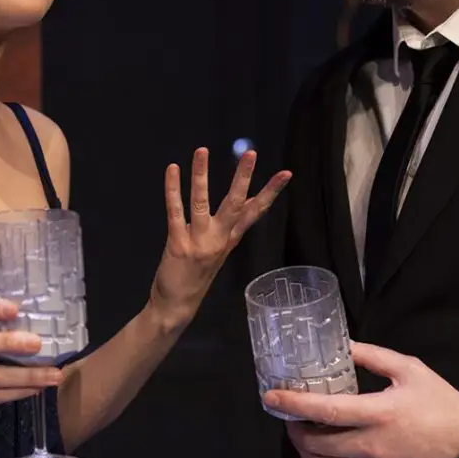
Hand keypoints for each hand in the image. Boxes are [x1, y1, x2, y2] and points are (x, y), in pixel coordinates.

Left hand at [150, 148, 290, 329]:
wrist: (176, 306)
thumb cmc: (195, 277)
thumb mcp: (218, 253)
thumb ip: (226, 230)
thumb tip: (239, 206)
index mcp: (229, 240)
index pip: (255, 212)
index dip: (270, 192)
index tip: (285, 173)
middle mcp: (218, 239)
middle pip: (235, 204)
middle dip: (243, 177)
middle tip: (251, 153)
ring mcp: (199, 242)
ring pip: (202, 202)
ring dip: (201, 175)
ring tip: (202, 150)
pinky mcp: (178, 244)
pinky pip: (175, 211)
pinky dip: (173, 189)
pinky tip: (173, 169)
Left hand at [262, 343, 458, 457]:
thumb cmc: (440, 404)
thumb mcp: (410, 370)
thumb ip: (372, 356)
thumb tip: (342, 345)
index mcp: (378, 413)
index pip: (324, 410)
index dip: (292, 405)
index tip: (271, 397)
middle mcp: (371, 446)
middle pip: (316, 443)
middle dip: (294, 429)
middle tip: (290, 416)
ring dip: (303, 452)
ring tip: (300, 436)